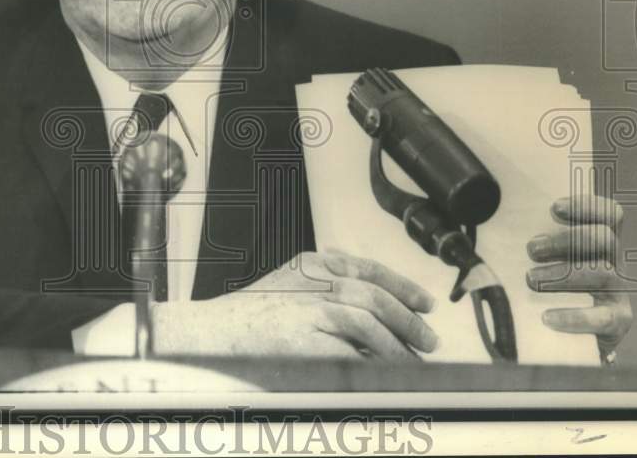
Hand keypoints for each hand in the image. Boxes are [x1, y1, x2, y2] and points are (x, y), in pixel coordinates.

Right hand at [152, 250, 439, 360]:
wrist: (208, 333)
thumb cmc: (244, 317)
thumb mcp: (284, 284)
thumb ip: (318, 279)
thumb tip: (361, 288)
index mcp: (309, 265)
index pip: (366, 268)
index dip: (400, 284)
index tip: (424, 302)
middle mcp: (311, 282)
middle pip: (372, 294)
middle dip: (406, 316)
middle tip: (428, 337)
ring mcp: (308, 310)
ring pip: (367, 320)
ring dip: (397, 341)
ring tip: (413, 358)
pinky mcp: (304, 340)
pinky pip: (352, 351)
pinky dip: (375, 361)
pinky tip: (388, 371)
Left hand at [526, 195, 632, 359]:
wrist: (569, 334)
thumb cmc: (548, 283)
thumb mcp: (543, 257)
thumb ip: (530, 240)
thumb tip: (490, 224)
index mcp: (598, 241)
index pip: (609, 214)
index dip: (586, 207)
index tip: (554, 209)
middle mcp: (612, 261)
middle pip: (604, 239)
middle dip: (565, 240)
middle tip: (532, 249)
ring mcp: (617, 291)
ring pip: (603, 273)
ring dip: (564, 274)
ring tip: (531, 280)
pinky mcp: (617, 320)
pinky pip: (604, 318)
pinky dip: (574, 317)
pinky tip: (548, 317)